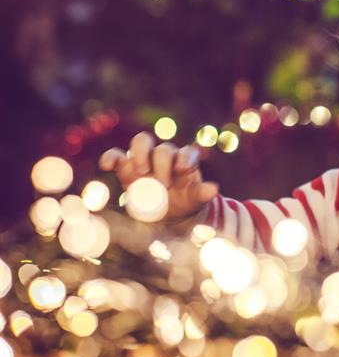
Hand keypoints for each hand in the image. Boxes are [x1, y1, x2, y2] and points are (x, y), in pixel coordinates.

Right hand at [98, 131, 218, 218]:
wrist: (165, 215)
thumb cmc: (184, 202)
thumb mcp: (194, 200)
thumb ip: (201, 194)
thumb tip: (214, 189)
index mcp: (185, 162)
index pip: (188, 152)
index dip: (185, 158)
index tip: (183, 169)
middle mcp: (166, 157)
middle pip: (164, 148)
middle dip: (163, 163)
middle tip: (163, 183)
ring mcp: (146, 160)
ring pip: (142, 142)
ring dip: (140, 154)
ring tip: (141, 172)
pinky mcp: (127, 168)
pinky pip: (117, 156)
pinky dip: (111, 157)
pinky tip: (106, 166)